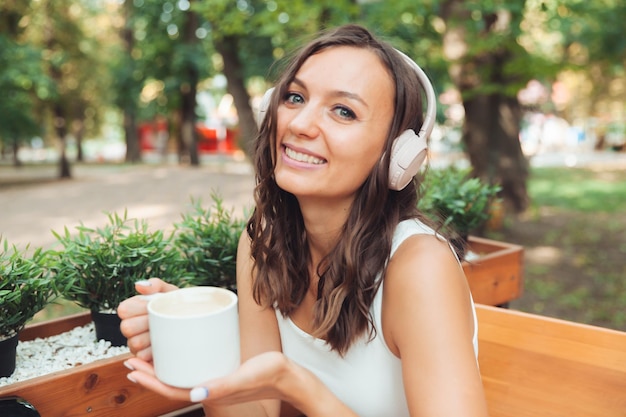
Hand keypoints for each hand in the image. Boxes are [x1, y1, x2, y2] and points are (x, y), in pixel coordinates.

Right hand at [117, 278, 177, 360]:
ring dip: (152, 336)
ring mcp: (135, 344)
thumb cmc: (178, 305)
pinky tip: (166, 343)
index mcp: (132, 309)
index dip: (140, 308)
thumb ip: (155, 284)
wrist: (194, 320)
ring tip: (166, 330)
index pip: (123, 309)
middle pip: (127, 328)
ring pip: (134, 343)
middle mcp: (130, 327)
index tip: (154, 306)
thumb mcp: (169, 291)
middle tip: (162, 319)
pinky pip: (143, 356)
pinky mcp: (144, 358)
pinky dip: (157, 349)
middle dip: (146, 322)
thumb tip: (139, 285)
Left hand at [124, 351, 292, 404]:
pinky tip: (178, 350)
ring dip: (163, 368)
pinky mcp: (221, 371)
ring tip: (148, 355)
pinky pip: (194, 368)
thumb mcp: (245, 377)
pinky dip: (180, 361)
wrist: (289, 377)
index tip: (133, 369)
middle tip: (131, 359)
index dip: (151, 382)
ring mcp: (215, 380)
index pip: (172, 391)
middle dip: (150, 373)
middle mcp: (209, 388)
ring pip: (181, 376)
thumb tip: (196, 393)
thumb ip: (222, 386)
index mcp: (210, 392)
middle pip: (172, 383)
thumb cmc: (270, 376)